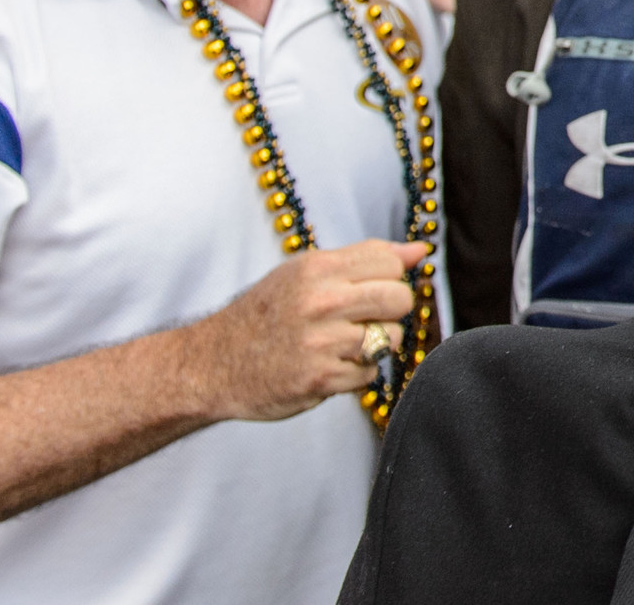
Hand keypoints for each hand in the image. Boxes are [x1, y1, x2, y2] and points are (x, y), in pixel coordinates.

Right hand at [182, 241, 426, 422]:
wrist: (212, 365)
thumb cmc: (268, 313)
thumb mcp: (307, 272)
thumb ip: (366, 258)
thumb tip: (421, 251)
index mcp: (318, 269)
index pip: (392, 264)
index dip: (387, 278)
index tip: (366, 289)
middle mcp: (320, 303)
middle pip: (400, 300)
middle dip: (390, 311)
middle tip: (362, 318)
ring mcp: (321, 344)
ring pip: (391, 339)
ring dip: (374, 345)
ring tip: (341, 343)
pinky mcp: (320, 381)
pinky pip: (370, 374)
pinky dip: (356, 373)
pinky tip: (328, 365)